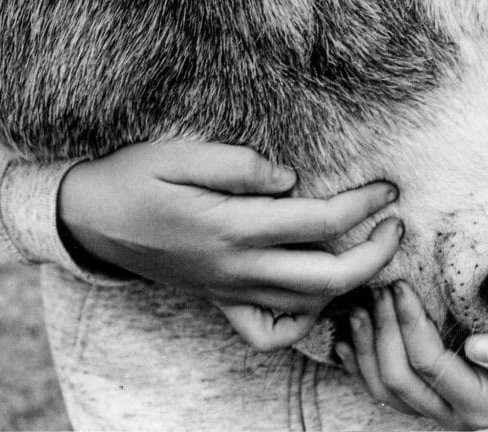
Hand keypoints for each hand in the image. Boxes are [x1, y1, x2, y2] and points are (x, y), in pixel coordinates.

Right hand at [58, 141, 402, 349]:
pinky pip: (268, 333)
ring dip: (349, 284)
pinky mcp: (218, 301)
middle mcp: (237, 268)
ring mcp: (229, 291)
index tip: (387, 187)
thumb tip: (290, 180)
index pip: (319, 222)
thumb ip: (239, 165)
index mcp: (232, 226)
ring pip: (306, 305)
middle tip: (395, 226)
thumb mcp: (180, 154)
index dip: (362, 205)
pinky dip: (301, 323)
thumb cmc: (136, 177)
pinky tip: (313, 295)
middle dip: (374, 254)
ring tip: (369, 252)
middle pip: (328, 277)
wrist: (92, 219)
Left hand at [335, 283, 487, 429]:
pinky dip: (357, 362)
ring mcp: (433, 406)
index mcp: (484, 405)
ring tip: (361, 304)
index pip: (429, 365)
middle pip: (398, 379)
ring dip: (365, 344)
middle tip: (380, 286)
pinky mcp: (419, 393)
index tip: (400, 283)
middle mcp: (455, 414)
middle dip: (383, 330)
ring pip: (381, 387)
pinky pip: (377, 388)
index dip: (409, 324)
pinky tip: (345, 335)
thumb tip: (478, 354)